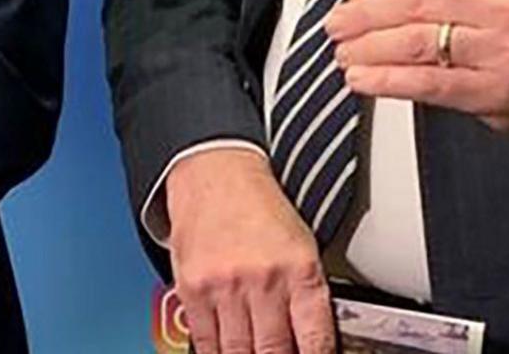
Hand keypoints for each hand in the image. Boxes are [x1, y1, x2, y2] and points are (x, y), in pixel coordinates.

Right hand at [163, 146, 336, 353]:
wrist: (216, 174)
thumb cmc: (261, 211)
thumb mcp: (301, 246)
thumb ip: (307, 297)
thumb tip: (311, 343)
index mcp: (300, 268)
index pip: (314, 339)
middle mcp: (263, 278)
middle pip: (274, 352)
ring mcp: (226, 286)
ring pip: (238, 353)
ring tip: (252, 351)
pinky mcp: (193, 290)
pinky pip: (206, 342)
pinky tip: (226, 351)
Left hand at [324, 0, 508, 142]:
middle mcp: (508, 7)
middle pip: (417, 1)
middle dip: (366, 12)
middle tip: (336, 21)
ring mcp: (503, 53)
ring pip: (417, 43)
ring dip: (369, 47)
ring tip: (342, 51)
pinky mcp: (499, 94)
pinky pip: (430, 86)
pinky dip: (388, 82)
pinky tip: (363, 80)